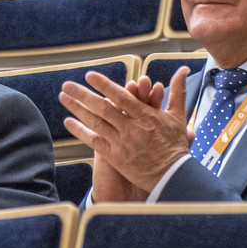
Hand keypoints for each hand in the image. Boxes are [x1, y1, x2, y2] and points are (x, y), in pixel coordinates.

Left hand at [60, 67, 190, 198]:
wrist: (172, 176)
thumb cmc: (175, 146)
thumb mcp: (178, 116)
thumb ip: (178, 91)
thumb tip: (183, 70)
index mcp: (146, 116)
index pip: (121, 96)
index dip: (104, 85)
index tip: (89, 75)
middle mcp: (131, 128)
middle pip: (103, 107)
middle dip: (82, 94)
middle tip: (67, 85)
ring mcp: (121, 142)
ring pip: (95, 122)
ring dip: (77, 109)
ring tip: (63, 97)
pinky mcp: (115, 156)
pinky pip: (94, 141)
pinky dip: (80, 131)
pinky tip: (68, 122)